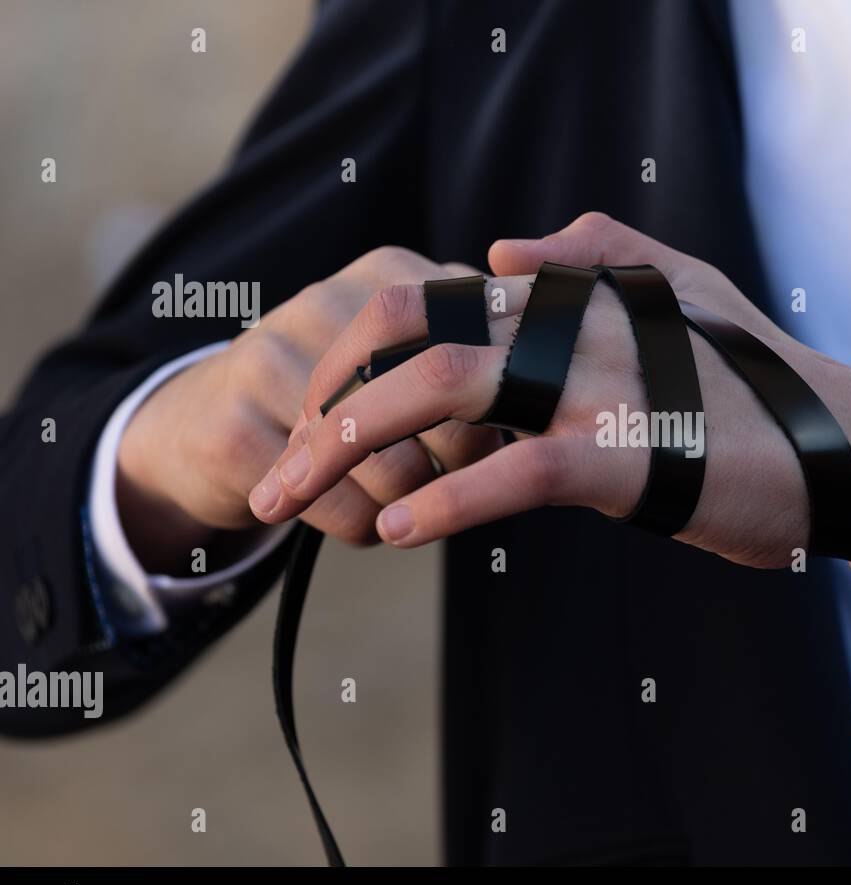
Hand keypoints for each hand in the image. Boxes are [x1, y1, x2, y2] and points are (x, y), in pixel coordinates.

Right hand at [117, 247, 501, 572]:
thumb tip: (538, 410)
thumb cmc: (340, 396)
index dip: (499, 415)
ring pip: (399, 471)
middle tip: (450, 479)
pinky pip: (344, 508)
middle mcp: (329, 303)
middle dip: (461, 464)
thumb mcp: (404, 353)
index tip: (496, 442)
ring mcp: (274, 358)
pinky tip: (362, 520)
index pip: (484, 358)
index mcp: (391, 279)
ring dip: (413, 504)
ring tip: (402, 502)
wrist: (201, 422)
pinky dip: (366, 529)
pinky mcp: (237, 427)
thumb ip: (474, 354)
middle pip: (447, 415)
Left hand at [252, 214, 850, 590]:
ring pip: (445, 392)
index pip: (424, 301)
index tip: (315, 421)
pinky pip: (515, 470)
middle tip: (274, 468)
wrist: (840, 451)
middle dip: (323, 403)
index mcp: (571, 295)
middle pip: (410, 339)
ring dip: (353, 444)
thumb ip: (598, 254)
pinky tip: (399, 531)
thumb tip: (503, 253)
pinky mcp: (629, 454)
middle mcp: (572, 326)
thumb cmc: (754, 386)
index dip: (351, 355)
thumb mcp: (681, 295)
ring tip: (294, 497)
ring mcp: (597, 385)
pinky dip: (450, 499)